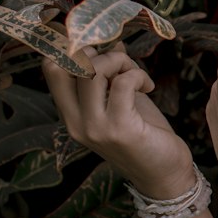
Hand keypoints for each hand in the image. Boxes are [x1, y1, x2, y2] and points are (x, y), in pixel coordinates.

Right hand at [42, 45, 195, 196]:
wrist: (165, 175)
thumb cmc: (144, 136)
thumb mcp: (121, 101)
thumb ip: (111, 75)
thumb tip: (113, 42)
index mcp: (70, 115)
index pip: (52, 68)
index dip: (76, 50)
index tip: (104, 53)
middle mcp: (76, 122)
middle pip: (68, 64)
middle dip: (98, 53)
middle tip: (122, 66)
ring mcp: (95, 127)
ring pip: (94, 70)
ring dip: (121, 62)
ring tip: (137, 76)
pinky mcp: (120, 129)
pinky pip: (123, 82)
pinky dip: (138, 74)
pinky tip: (148, 86)